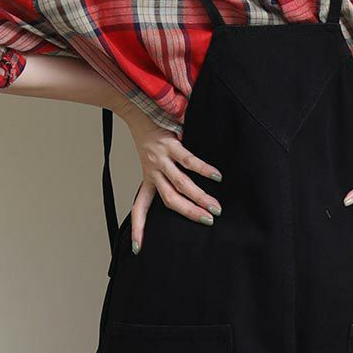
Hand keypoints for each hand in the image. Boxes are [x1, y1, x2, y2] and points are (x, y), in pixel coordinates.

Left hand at [120, 104, 222, 252]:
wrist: (135, 103)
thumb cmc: (150, 129)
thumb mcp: (152, 155)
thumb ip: (166, 170)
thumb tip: (188, 187)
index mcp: (148, 177)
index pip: (139, 207)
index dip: (138, 228)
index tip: (137, 249)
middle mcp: (153, 170)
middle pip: (170, 200)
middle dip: (189, 213)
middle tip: (208, 221)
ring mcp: (161, 158)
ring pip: (181, 184)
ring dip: (199, 198)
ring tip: (216, 207)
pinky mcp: (170, 143)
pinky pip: (188, 160)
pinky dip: (204, 169)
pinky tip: (217, 176)